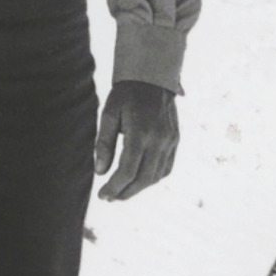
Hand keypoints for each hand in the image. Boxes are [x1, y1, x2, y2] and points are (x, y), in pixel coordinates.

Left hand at [94, 81, 178, 200]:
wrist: (153, 77)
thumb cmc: (126, 95)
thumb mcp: (109, 114)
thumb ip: (104, 144)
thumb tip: (100, 172)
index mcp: (140, 132)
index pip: (127, 170)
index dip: (114, 187)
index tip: (102, 195)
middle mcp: (159, 139)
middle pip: (143, 178)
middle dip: (125, 192)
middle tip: (109, 198)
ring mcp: (170, 141)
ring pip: (156, 176)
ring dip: (138, 188)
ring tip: (121, 191)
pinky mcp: (176, 140)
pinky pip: (166, 168)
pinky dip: (152, 179)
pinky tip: (138, 180)